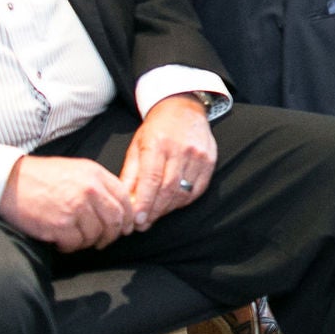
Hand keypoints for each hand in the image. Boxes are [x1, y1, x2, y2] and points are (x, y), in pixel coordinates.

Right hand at [0, 155, 135, 250]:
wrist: (10, 182)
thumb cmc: (43, 177)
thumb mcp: (78, 170)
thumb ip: (99, 184)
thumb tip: (119, 205)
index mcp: (96, 175)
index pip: (124, 199)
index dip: (129, 217)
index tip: (126, 227)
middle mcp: (90, 191)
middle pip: (115, 220)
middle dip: (113, 234)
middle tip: (104, 241)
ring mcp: (75, 208)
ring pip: (95, 234)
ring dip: (88, 242)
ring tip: (77, 239)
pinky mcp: (59, 225)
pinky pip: (75, 243)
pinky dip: (70, 247)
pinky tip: (62, 242)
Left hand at [118, 94, 216, 227]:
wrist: (184, 108)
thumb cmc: (156, 130)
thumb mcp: (136, 147)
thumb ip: (130, 175)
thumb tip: (124, 202)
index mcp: (157, 143)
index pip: (151, 179)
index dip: (144, 202)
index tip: (136, 220)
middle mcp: (181, 149)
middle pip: (168, 188)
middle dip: (154, 210)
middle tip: (142, 224)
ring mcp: (199, 154)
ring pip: (184, 191)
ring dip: (167, 208)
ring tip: (154, 215)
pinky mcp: (210, 159)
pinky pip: (198, 189)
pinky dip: (183, 201)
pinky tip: (171, 204)